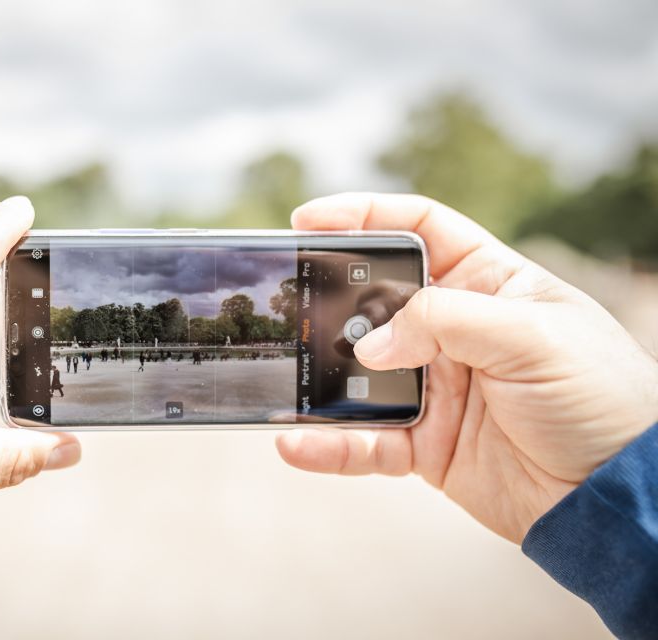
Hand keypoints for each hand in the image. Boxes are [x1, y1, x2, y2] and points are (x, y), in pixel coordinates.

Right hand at [276, 193, 657, 541]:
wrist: (616, 494)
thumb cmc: (599, 397)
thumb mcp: (531, 337)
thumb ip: (444, 323)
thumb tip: (370, 344)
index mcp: (488, 282)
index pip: (418, 228)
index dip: (364, 215)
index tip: (309, 220)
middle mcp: (454, 330)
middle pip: (373, 299)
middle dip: (328, 300)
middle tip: (287, 301)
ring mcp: (435, 387)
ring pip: (358, 374)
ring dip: (319, 377)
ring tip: (282, 378)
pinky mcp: (424, 443)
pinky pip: (365, 442)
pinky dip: (331, 445)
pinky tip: (297, 443)